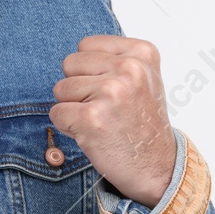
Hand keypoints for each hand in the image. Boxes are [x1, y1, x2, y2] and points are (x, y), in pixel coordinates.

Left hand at [50, 34, 176, 205]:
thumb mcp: (142, 78)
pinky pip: (56, 113)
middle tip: (104, 108)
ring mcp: (111, 93)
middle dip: (78, 88)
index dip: (90, 71)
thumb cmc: (142, 123)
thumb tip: (74, 55)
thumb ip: (113, 59)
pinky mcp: (92, 118)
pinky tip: (92, 134)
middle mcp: (129, 69)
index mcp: (142, 53)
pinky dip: (67, 127)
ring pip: (60, 89)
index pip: (85, 46)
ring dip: (73, 108)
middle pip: (70, 64)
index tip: (113, 90)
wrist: (158, 167)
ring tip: (101, 121)